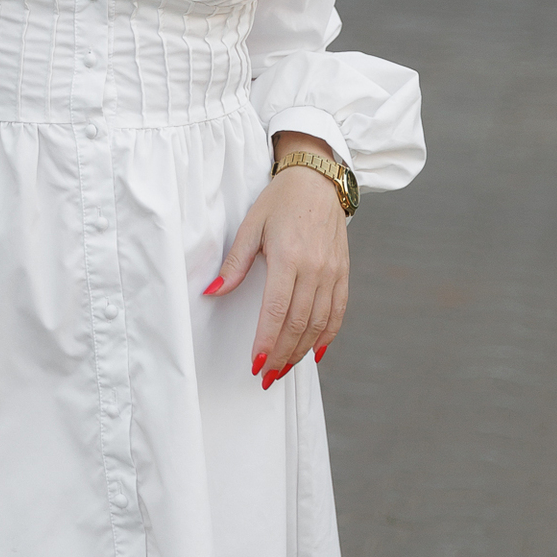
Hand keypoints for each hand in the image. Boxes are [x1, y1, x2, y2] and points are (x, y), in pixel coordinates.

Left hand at [203, 134, 348, 386]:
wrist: (318, 180)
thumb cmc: (279, 201)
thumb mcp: (251, 226)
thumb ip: (234, 264)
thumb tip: (213, 292)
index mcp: (288, 257)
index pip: (277, 310)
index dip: (267, 341)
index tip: (256, 364)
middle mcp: (314, 268)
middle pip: (299, 324)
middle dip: (282, 355)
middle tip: (267, 376)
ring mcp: (332, 272)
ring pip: (319, 324)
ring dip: (301, 351)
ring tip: (284, 369)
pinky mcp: (343, 273)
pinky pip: (337, 312)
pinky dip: (327, 336)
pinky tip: (315, 352)